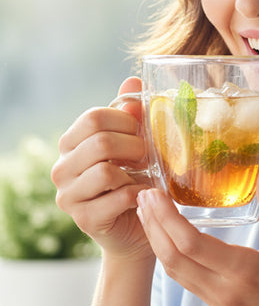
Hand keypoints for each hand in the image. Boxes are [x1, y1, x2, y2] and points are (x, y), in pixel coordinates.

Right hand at [52, 77, 153, 262]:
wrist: (138, 225)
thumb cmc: (135, 177)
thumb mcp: (134, 141)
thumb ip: (131, 112)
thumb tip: (133, 80)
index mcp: (72, 143)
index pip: (93, 117)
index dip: (126, 120)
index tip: (142, 132)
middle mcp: (62, 168)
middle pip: (100, 141)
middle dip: (135, 146)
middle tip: (149, 156)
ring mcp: (68, 195)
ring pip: (105, 170)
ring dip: (136, 171)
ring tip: (146, 175)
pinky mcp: (83, 219)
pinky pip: (116, 197)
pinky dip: (138, 192)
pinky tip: (144, 193)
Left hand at [136, 170, 258, 305]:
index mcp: (244, 270)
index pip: (191, 244)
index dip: (166, 218)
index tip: (154, 193)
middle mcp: (224, 289)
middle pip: (173, 257)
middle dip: (153, 224)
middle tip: (142, 194)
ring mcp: (219, 300)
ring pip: (174, 271)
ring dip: (156, 240)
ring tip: (148, 211)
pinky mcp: (219, 304)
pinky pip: (184, 279)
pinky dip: (169, 255)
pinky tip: (167, 237)